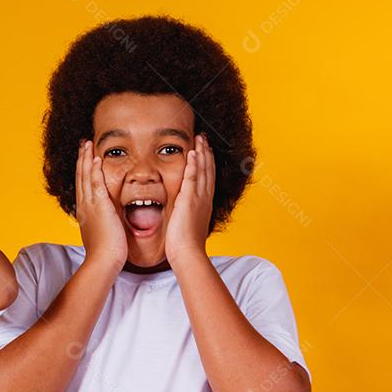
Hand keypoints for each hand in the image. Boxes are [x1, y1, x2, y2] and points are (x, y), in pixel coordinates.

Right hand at [76, 140, 126, 271]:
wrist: (102, 262)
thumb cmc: (105, 253)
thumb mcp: (102, 234)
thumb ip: (103, 223)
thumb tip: (108, 220)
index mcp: (85, 212)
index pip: (82, 186)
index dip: (82, 171)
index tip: (85, 159)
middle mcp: (84, 206)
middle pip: (80, 177)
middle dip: (82, 160)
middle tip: (83, 144)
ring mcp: (90, 206)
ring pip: (85, 177)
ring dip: (86, 159)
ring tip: (87, 144)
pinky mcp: (100, 207)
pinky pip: (95, 185)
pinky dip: (94, 171)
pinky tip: (96, 159)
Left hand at [166, 133, 213, 264]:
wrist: (188, 254)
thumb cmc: (186, 245)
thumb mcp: (189, 225)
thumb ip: (187, 214)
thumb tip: (183, 212)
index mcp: (204, 204)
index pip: (207, 178)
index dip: (207, 163)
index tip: (205, 150)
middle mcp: (204, 198)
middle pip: (208, 170)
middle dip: (206, 152)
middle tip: (204, 137)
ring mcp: (198, 198)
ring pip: (202, 170)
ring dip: (201, 153)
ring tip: (200, 138)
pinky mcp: (189, 200)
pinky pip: (192, 178)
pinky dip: (194, 165)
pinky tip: (193, 153)